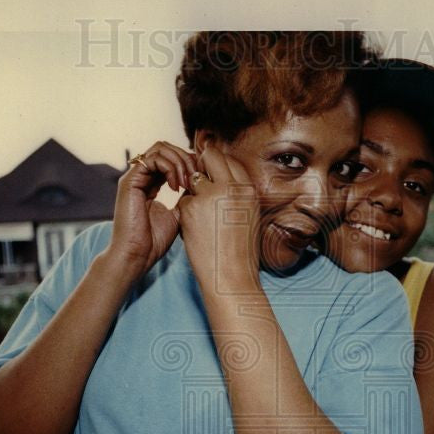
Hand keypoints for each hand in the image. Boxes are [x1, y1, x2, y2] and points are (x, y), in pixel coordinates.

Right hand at [105, 141, 198, 273]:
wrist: (137, 255)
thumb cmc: (155, 241)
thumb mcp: (179, 215)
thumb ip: (187, 196)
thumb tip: (201, 182)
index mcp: (151, 183)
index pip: (171, 158)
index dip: (190, 163)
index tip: (202, 178)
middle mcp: (142, 177)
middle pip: (166, 148)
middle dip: (187, 158)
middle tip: (197, 177)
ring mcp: (134, 177)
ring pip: (160, 149)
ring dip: (180, 162)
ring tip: (186, 182)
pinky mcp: (129, 181)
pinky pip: (152, 159)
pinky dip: (169, 167)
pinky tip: (175, 186)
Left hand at [177, 146, 260, 286]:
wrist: (232, 277)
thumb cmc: (242, 253)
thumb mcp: (249, 216)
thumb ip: (238, 196)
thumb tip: (223, 181)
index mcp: (248, 189)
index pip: (230, 160)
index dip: (218, 166)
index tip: (212, 177)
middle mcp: (231, 187)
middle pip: (210, 156)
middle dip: (201, 166)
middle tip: (199, 184)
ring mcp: (210, 195)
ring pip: (194, 179)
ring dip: (194, 193)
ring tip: (203, 219)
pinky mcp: (191, 208)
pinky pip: (184, 201)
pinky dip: (187, 214)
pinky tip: (197, 232)